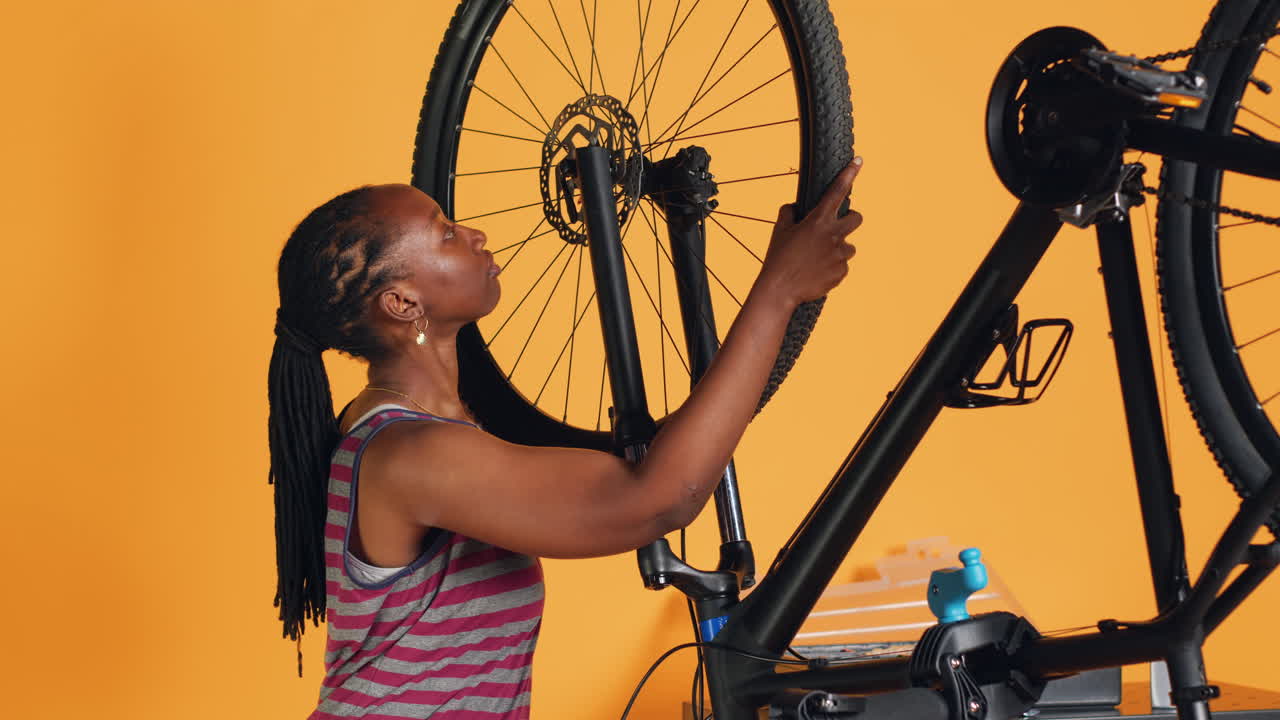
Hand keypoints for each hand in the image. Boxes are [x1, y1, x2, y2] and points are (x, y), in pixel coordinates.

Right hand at [758, 158, 863, 307]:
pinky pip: (842, 267)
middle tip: (836, 229)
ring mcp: (839, 255)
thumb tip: (793, 207)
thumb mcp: (779, 231)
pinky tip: (816, 273)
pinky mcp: (841, 272)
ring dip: (837, 250)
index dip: (849, 174)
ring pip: (848, 247)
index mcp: (818, 221)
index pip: (837, 191)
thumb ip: (788, 214)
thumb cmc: (778, 259)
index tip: (858, 161)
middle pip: (857, 218)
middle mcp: (833, 235)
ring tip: (816, 260)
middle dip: (850, 220)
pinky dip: (832, 269)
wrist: (780, 290)